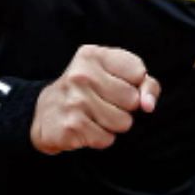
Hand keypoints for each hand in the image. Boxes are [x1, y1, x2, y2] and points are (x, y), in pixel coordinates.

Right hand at [31, 45, 158, 153]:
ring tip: (93, 116)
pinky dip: (100, 138)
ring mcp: (74, 101)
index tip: (115, 85)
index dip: (134, 85)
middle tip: (102, 103)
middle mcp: (81, 75)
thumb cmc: (89, 92)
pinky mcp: (70, 126)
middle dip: (124, 108)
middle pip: (133, 100)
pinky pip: (107, 139)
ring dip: (113, 125)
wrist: (46, 113)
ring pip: (123, 122)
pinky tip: (85, 128)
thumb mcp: (114, 76)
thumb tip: (148, 105)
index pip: (138, 73)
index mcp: (92, 55)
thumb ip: (144, 83)